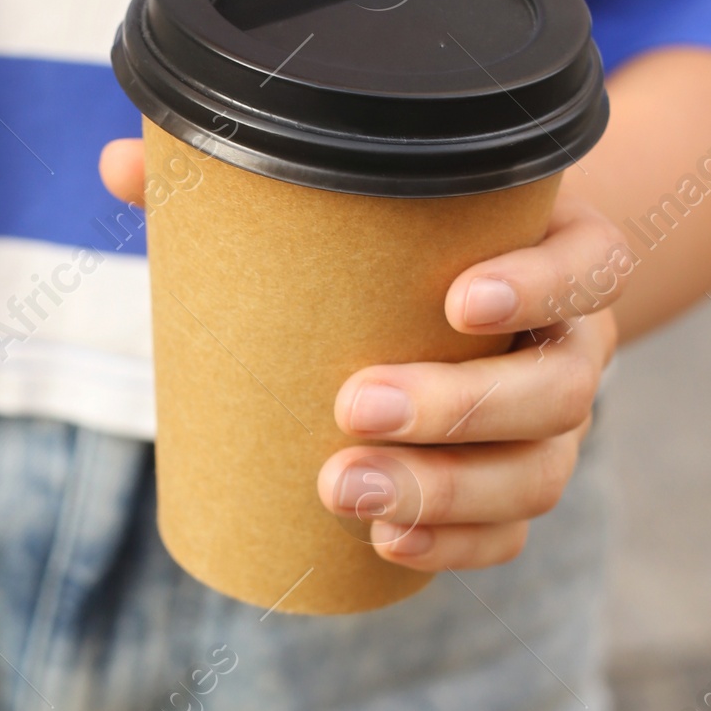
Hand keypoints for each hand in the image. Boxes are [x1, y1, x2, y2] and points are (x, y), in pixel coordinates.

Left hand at [99, 137, 621, 572]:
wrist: (482, 287)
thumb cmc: (408, 234)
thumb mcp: (368, 194)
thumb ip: (253, 174)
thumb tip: (121, 164)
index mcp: (561, 252)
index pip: (588, 267)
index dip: (538, 287)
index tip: (456, 298)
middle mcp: (575, 343)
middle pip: (556, 390)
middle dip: (457, 409)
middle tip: (353, 406)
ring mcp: (556, 423)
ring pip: (538, 474)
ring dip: (446, 493)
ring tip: (348, 492)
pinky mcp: (522, 480)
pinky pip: (512, 530)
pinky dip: (457, 546)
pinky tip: (389, 546)